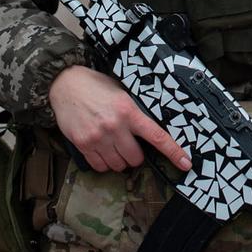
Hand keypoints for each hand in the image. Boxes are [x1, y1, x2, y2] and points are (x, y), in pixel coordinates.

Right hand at [48, 65, 191, 172]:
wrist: (66, 84)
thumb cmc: (96, 87)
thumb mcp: (122, 93)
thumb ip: (134, 112)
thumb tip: (149, 130)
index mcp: (129, 111)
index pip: (157, 136)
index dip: (173, 152)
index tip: (186, 164)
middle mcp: (115, 126)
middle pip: (136, 158)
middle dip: (135, 155)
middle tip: (128, 143)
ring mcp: (98, 138)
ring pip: (118, 165)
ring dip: (119, 159)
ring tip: (112, 144)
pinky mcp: (83, 145)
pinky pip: (100, 167)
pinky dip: (104, 162)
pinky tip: (101, 149)